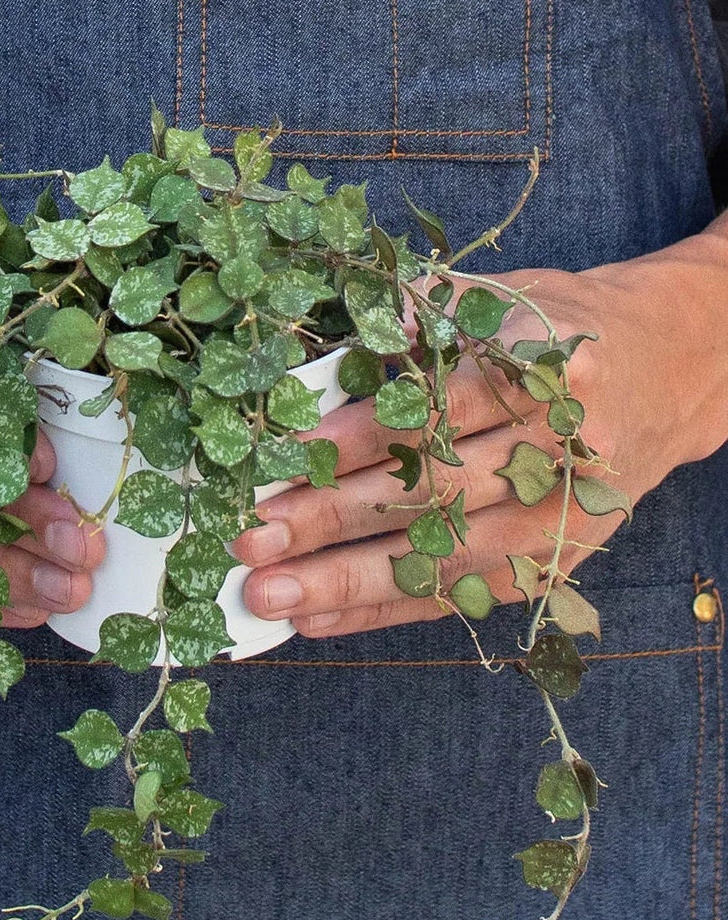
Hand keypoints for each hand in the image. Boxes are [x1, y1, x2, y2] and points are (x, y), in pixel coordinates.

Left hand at [232, 235, 727, 637]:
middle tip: (249, 540)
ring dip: (346, 583)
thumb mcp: (500, 299)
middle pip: (431, 494)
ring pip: (443, 559)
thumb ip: (417, 326)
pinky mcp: (560, 561)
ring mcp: (565, 516)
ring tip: (268, 598)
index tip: (278, 463)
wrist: (672, 370)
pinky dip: (386, 611)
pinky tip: (321, 619)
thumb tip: (322, 372)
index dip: (350, 442)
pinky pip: (462, 596)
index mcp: (543, 368)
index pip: (431, 413)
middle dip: (330, 521)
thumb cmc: (562, 328)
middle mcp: (560, 447)